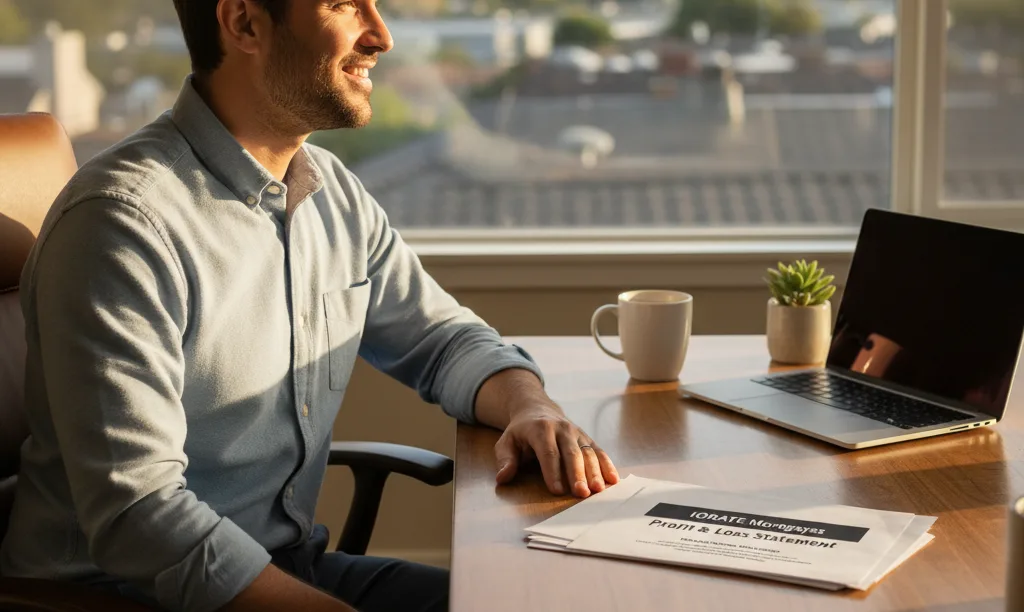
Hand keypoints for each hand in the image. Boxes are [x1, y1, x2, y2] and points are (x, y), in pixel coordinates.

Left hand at [494, 404, 618, 497]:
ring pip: (588, 453)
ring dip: (595, 472)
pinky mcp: (587, 439)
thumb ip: (505, 460)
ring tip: (599, 489)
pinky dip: (607, 465)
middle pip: (571, 453)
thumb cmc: (520, 432)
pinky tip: (613, 479)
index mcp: (541, 429)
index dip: (552, 472)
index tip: (556, 490)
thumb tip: (502, 477)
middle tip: (582, 493)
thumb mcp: (506, 442)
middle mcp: (562, 429)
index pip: (548, 452)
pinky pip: (598, 451)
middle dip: (577, 474)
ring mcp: (577, 433)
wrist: (537, 409)